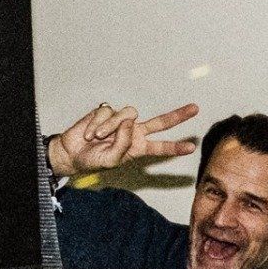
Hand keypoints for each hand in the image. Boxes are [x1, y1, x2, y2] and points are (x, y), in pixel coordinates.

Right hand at [48, 102, 198, 176]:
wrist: (72, 152)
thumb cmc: (93, 160)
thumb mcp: (112, 160)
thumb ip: (123, 143)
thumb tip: (129, 121)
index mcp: (139, 148)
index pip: (161, 147)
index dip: (175, 147)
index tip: (192, 147)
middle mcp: (134, 132)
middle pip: (161, 122)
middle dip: (178, 116)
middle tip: (195, 108)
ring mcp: (122, 121)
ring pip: (128, 115)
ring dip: (110, 127)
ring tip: (96, 138)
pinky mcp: (108, 112)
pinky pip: (108, 113)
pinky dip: (97, 124)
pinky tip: (89, 133)